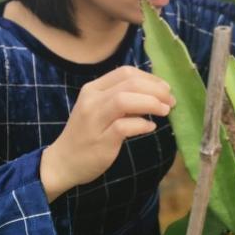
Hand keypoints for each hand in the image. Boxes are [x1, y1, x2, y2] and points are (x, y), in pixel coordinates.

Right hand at [40, 66, 175, 201]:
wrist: (63, 162)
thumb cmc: (87, 134)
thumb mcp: (100, 110)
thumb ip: (122, 99)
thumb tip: (156, 93)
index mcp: (93, 89)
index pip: (125, 72)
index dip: (150, 78)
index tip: (165, 88)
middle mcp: (92, 100)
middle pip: (129, 83)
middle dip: (156, 89)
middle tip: (171, 100)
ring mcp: (95, 120)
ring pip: (125, 100)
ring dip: (151, 103)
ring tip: (166, 110)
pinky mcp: (101, 140)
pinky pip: (125, 126)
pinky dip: (142, 124)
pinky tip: (151, 127)